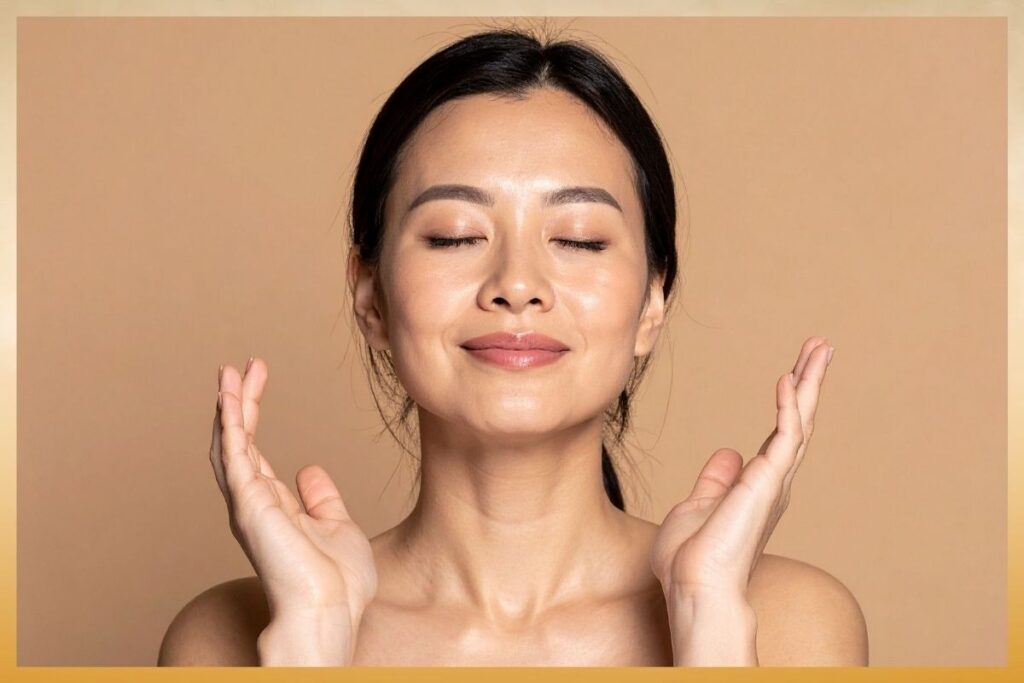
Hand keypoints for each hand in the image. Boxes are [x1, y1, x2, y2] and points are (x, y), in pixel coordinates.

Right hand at [210, 357, 377, 639]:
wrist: (330, 611)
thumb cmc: (337, 583)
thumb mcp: (337, 526)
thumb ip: (321, 498)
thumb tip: (309, 470)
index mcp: (273, 506)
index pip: (255, 450)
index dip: (252, 413)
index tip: (257, 377)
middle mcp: (253, 502)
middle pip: (237, 440)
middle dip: (238, 402)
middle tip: (241, 365)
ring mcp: (248, 502)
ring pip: (229, 444)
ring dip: (227, 406)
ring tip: (229, 371)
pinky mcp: (249, 503)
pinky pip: (234, 454)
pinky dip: (228, 422)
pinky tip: (228, 395)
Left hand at [650, 336, 833, 599]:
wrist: (692, 586)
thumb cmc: (690, 559)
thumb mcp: (696, 508)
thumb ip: (714, 482)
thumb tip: (727, 455)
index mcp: (757, 487)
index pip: (778, 434)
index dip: (788, 402)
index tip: (793, 372)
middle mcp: (772, 483)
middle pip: (798, 420)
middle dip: (809, 382)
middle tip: (821, 347)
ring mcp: (773, 482)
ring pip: (799, 421)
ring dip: (809, 382)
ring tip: (819, 348)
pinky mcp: (767, 482)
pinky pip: (785, 434)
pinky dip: (788, 404)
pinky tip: (788, 377)